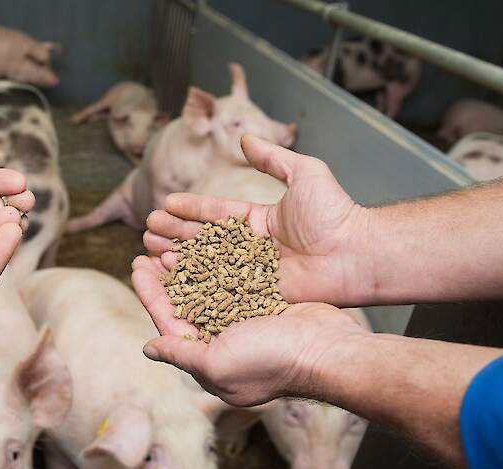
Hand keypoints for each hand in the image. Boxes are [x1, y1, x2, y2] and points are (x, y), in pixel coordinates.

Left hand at [131, 255, 364, 405]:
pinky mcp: (265, 306)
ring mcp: (244, 323)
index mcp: (206, 359)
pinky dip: (218, 265)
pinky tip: (208, 245)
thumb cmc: (271, 361)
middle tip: (149, 248)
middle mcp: (222, 342)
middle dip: (165, 276)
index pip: (168, 320)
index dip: (149, 292)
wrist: (328, 350)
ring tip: (173, 242)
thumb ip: (181, 354)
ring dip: (189, 267)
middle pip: (184, 303)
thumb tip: (147, 349)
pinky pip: (233, 282)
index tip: (137, 264)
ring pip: (207, 290)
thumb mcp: (216, 362)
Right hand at [142, 134, 371, 304]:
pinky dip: (194, 285)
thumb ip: (273, 158)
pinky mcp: (256, 296)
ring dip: (177, 258)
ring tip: (150, 251)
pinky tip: (171, 278)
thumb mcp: (304, 174)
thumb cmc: (335, 213)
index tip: (166, 204)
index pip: (216, 214)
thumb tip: (245, 138)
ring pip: (205, 265)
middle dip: (174, 234)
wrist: (355, 253)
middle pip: (204, 240)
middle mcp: (251, 248)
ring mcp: (252, 274)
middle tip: (147, 230)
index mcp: (259, 221)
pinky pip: (220, 290)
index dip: (191, 209)